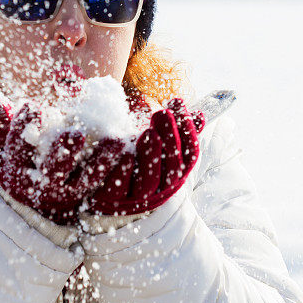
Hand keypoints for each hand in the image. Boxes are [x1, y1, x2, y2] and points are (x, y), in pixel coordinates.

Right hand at [0, 94, 124, 224]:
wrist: (29, 193)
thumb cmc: (17, 156)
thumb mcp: (3, 142)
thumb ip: (1, 121)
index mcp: (16, 170)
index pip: (18, 147)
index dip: (23, 126)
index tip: (34, 106)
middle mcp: (40, 186)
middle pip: (52, 170)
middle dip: (63, 152)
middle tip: (76, 134)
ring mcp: (65, 191)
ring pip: (84, 178)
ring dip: (102, 159)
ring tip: (117, 139)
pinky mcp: (84, 192)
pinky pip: (101, 180)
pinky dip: (114, 165)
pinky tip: (127, 147)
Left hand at [87, 98, 205, 215]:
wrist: (103, 181)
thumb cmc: (135, 156)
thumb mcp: (158, 141)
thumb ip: (177, 130)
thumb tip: (199, 114)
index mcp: (173, 173)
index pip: (190, 154)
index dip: (187, 130)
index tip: (178, 103)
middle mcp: (160, 188)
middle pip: (172, 169)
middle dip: (170, 139)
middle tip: (163, 113)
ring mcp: (137, 197)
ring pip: (149, 183)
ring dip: (151, 156)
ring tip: (149, 132)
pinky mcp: (112, 199)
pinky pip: (118, 189)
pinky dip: (123, 172)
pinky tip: (125, 154)